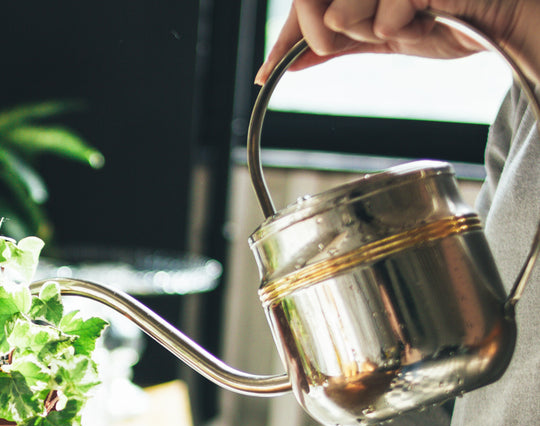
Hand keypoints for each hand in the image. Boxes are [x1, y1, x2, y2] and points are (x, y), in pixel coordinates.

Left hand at [256, 0, 536, 84]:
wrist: (506, 23)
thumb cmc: (452, 19)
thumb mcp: (383, 35)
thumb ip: (336, 43)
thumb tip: (286, 62)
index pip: (307, 1)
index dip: (288, 34)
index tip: (266, 71)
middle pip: (310, 4)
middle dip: (320, 35)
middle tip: (352, 42)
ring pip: (339, 15)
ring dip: (370, 32)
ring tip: (410, 22)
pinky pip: (380, 20)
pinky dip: (403, 30)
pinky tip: (432, 17)